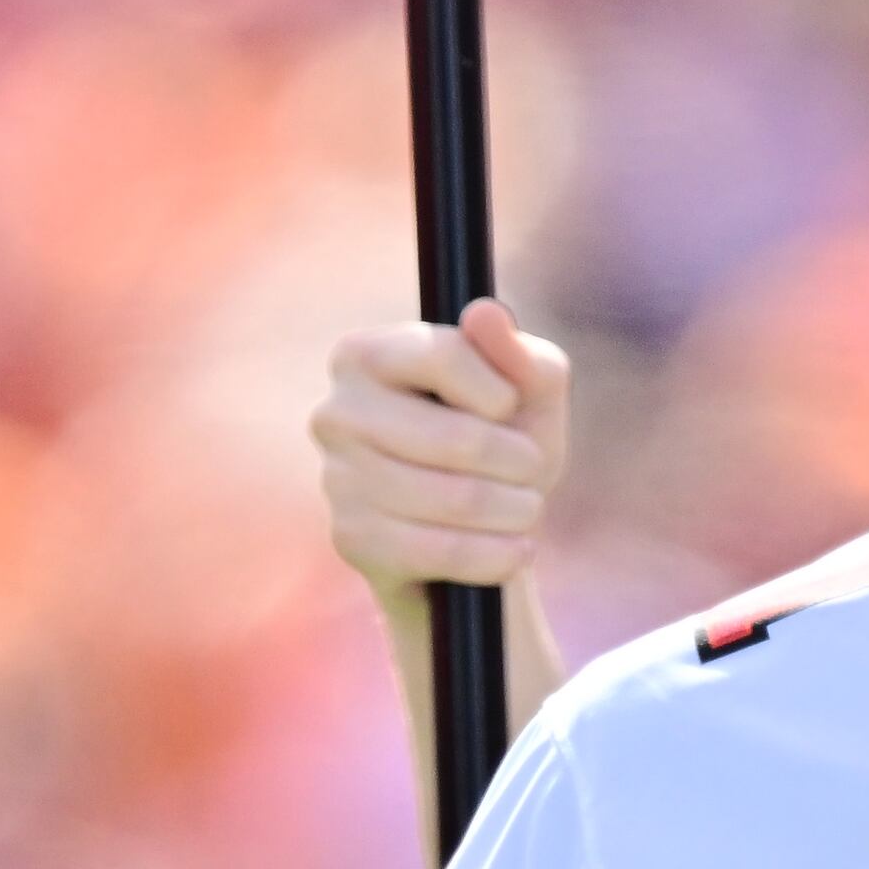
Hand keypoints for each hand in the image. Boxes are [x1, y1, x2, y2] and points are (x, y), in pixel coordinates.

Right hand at [315, 300, 569, 602]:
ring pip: (456, 499)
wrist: (476, 533)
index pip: (443, 355)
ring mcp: (337, 478)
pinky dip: (496, 555)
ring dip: (515, 511)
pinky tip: (514, 550)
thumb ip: (518, 355)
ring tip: (525, 510)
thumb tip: (485, 313)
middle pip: (458, 438)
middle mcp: (336, 411)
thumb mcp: (529, 394)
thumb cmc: (502, 445)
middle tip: (531, 473)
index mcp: (366, 355)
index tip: (510, 408)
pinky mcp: (352, 539)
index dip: (500, 391)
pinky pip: (442, 550)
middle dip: (519, 463)